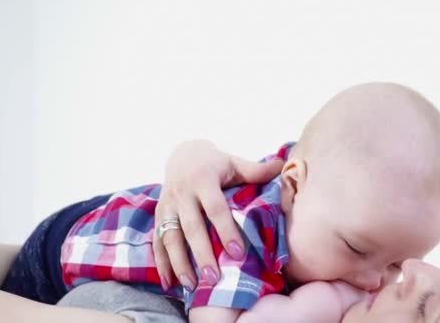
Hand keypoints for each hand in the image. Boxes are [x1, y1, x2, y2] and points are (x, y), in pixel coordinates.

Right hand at [153, 140, 283, 290]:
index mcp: (203, 179)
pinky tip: (171, 283)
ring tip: (191, 285)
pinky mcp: (158, 214)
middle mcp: (182, 192)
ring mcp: (167, 205)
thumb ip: (256, 170)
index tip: (239, 254)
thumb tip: (282, 167)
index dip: (226, 231)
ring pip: (170, 237)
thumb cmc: (216, 163)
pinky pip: (157, 240)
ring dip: (179, 263)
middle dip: (202, 254)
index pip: (215, 208)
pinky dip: (162, 263)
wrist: (182, 154)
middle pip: (191, 227)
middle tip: (215, 278)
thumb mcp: (234, 163)